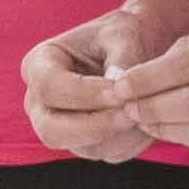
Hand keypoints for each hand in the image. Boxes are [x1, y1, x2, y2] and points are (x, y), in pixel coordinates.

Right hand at [17, 12, 160, 165]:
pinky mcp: (87, 143)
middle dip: (95, 127)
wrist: (141, 48)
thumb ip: (122, 59)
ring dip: (119, 136)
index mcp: (38, 64)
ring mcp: (61, 127)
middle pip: (52, 130)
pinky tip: (149, 121)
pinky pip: (107, 154)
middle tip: (132, 114)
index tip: (122, 92)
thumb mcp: (125, 35)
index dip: (85, 95)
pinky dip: (131, 143)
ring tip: (148, 113)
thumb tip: (119, 89)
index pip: (49, 87)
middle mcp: (40, 102)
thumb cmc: (126, 34)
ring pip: (83, 148)